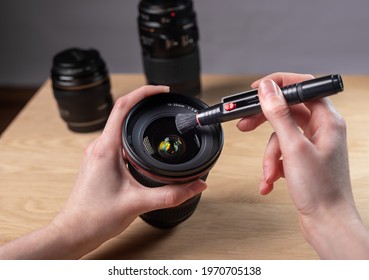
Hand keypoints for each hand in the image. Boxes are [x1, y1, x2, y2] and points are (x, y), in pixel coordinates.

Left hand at [0, 85, 205, 259]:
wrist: (74, 232)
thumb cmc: (95, 217)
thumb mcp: (139, 203)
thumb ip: (172, 194)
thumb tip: (196, 185)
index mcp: (106, 148)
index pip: (122, 107)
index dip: (143, 93)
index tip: (161, 91)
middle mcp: (99, 147)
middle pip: (121, 112)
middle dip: (144, 104)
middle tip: (163, 102)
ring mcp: (97, 154)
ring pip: (118, 127)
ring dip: (137, 120)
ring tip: (155, 119)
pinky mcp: (98, 162)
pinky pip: (115, 140)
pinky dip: (131, 136)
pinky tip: (142, 146)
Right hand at [237, 73, 368, 258]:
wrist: (326, 222)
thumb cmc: (320, 190)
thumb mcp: (293, 148)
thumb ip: (278, 114)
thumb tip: (267, 89)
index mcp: (327, 120)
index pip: (302, 88)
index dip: (278, 84)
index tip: (257, 89)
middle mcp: (321, 129)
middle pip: (286, 111)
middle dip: (264, 122)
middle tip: (244, 125)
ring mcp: (311, 144)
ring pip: (280, 136)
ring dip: (269, 156)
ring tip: (269, 174)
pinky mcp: (303, 159)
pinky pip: (281, 152)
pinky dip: (273, 166)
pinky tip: (271, 181)